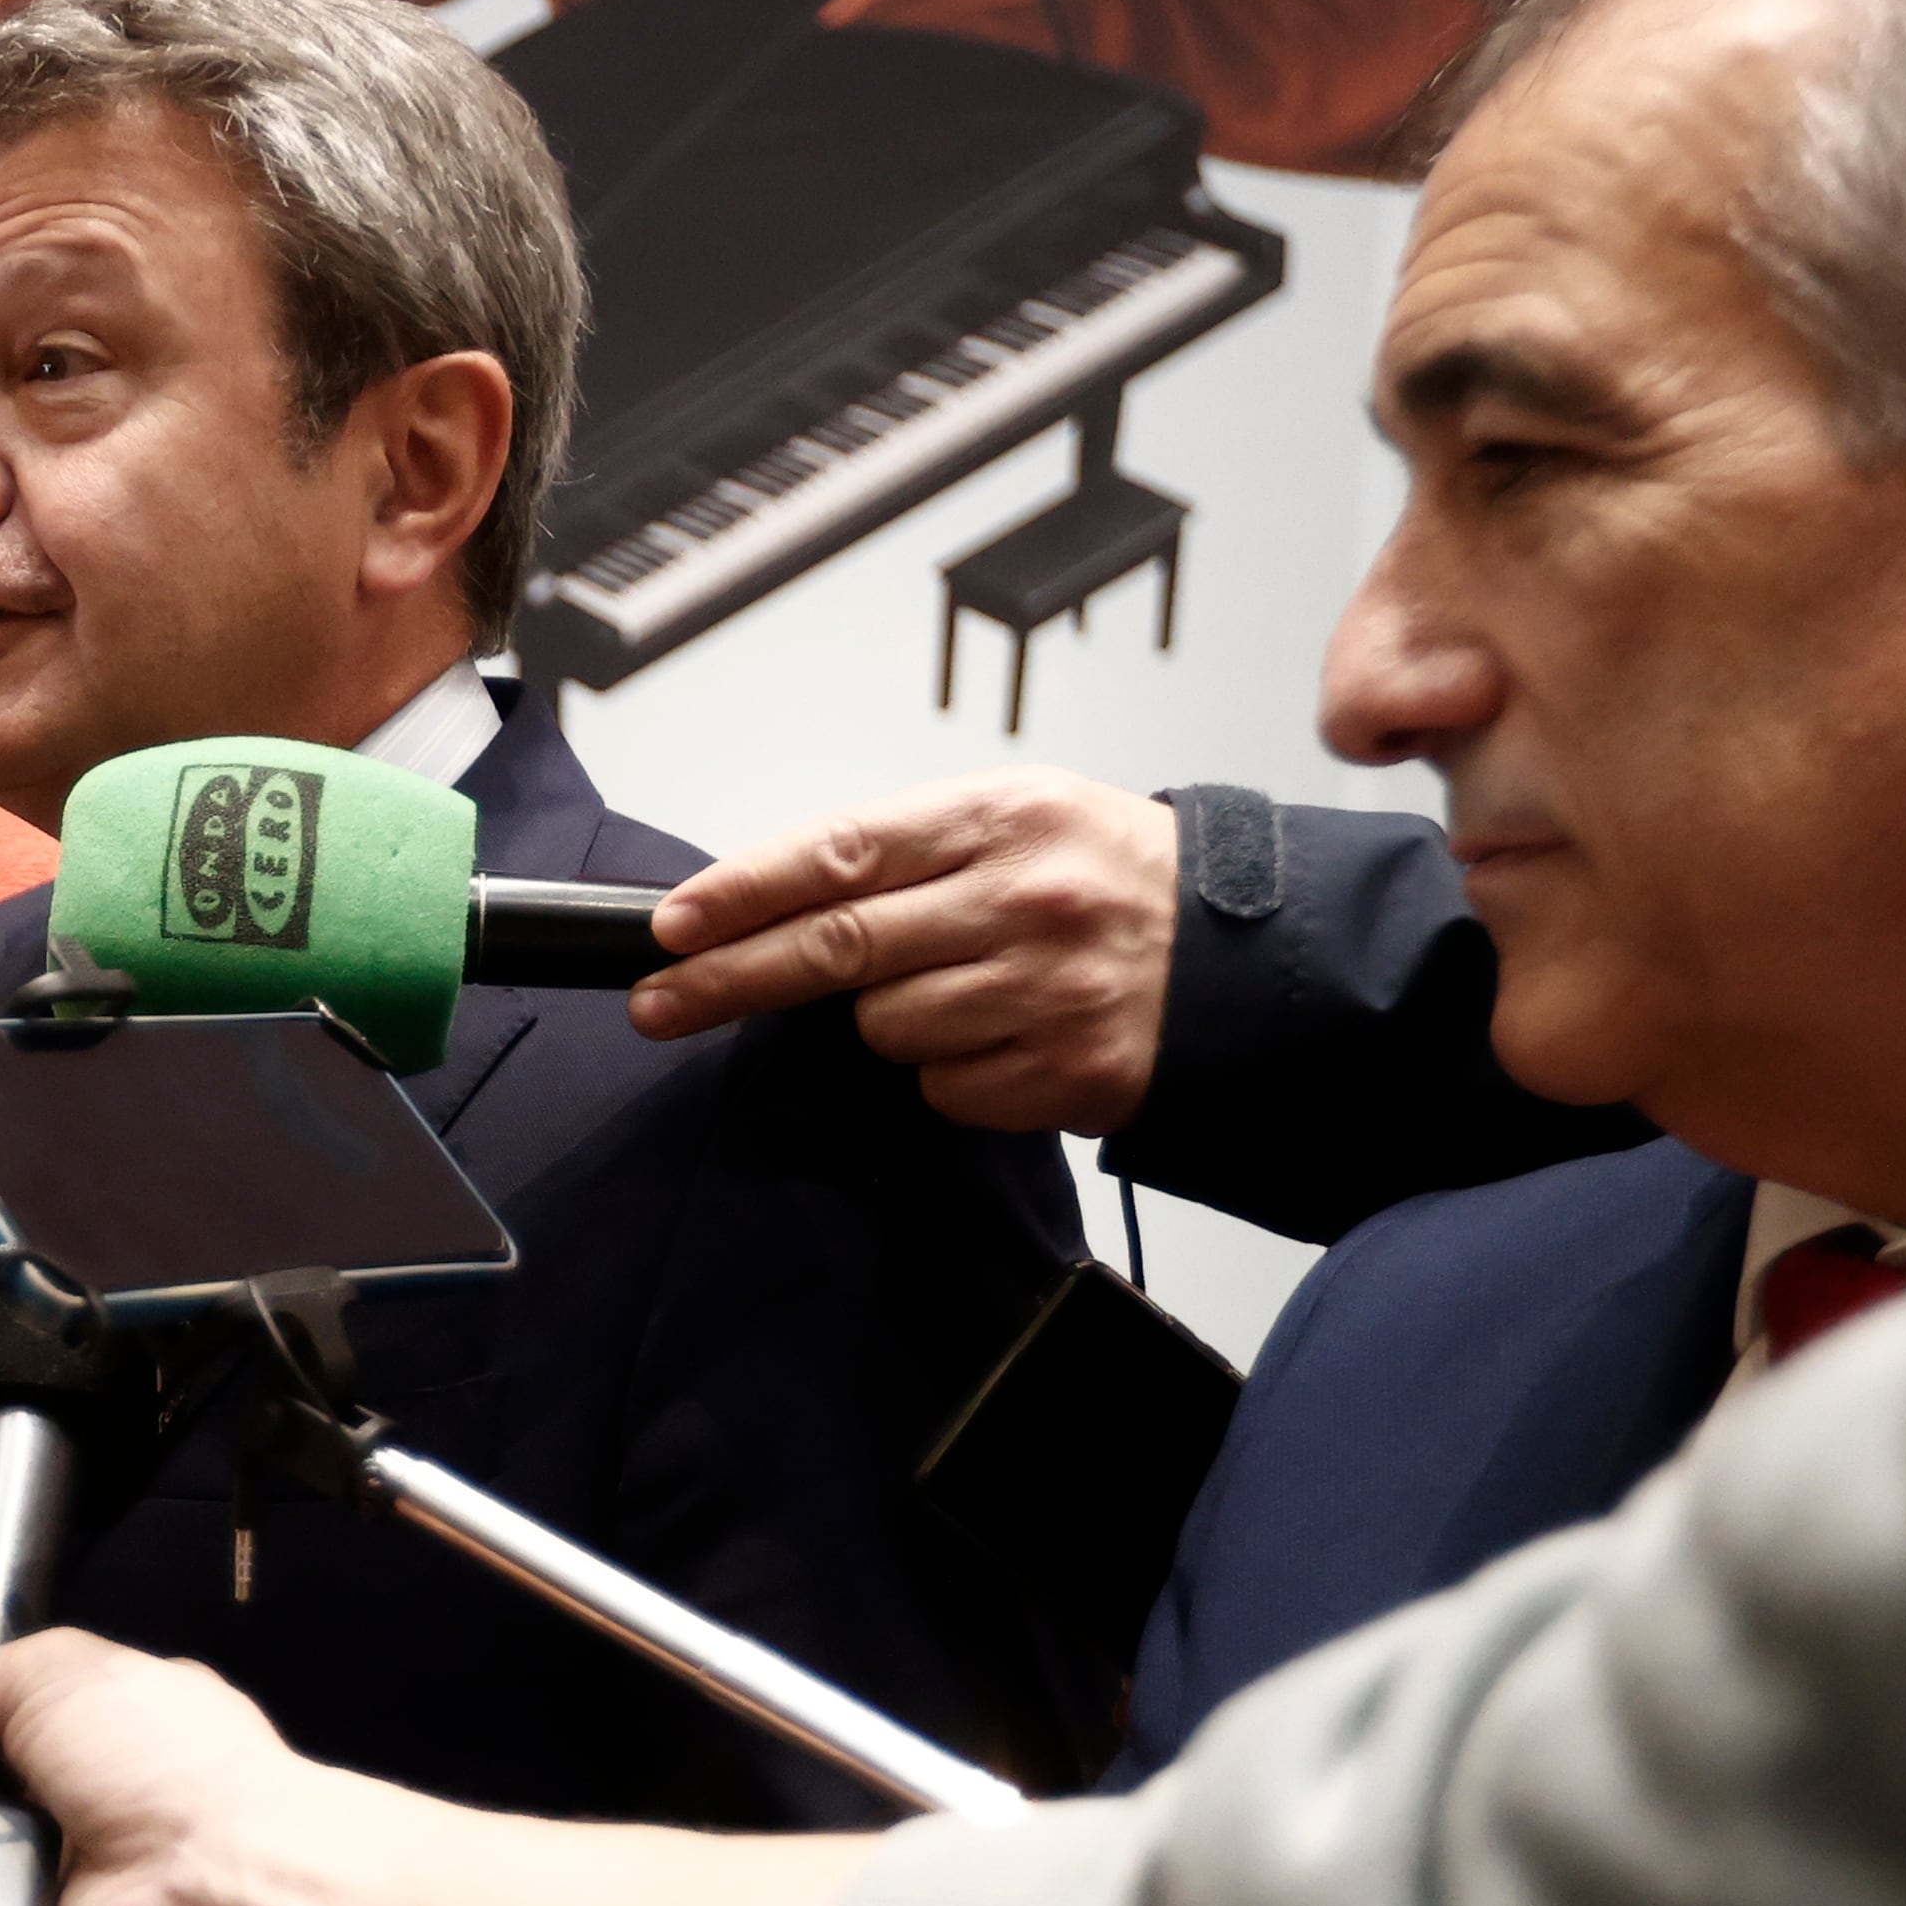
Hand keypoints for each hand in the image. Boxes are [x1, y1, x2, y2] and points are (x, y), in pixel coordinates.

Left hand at [625, 769, 1180, 1133]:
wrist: (1250, 953)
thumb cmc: (1109, 877)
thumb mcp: (1018, 819)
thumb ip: (903, 850)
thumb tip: (762, 898)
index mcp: (1004, 817)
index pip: (841, 852)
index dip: (743, 892)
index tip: (669, 924)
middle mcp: (1025, 899)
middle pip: (836, 949)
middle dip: (728, 979)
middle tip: (655, 1001)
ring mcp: (1047, 990)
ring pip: (885, 1028)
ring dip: (888, 1021)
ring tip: (964, 989)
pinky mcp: (1068, 1073)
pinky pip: (944, 1088)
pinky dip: (952, 1072)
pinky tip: (1007, 1037)